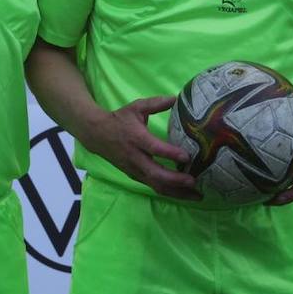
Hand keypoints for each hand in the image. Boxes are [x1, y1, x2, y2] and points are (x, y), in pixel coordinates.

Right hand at [79, 95, 200, 200]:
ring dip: (176, 192)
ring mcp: (134, 169)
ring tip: (196, 195)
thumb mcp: (136, 107)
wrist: (96, 135)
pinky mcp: (135, 176)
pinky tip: (185, 193)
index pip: (154, 148)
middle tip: (194, 181)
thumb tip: (176, 98)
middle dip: (175, 180)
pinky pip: (153, 187)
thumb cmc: (120, 119)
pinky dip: (170, 192)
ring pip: (156, 185)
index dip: (170, 154)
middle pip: (156, 174)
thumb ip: (156, 103)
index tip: (187, 157)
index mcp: (136, 138)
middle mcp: (135, 157)